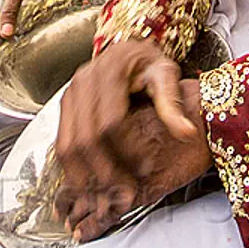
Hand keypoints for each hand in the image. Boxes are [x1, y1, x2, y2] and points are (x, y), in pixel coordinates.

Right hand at [54, 42, 208, 241]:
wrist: (130, 51)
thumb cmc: (149, 63)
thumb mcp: (167, 76)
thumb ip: (173, 106)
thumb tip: (186, 134)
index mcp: (111, 70)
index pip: (111, 122)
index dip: (125, 152)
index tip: (142, 172)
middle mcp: (84, 79)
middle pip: (85, 138)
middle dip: (102, 172)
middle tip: (121, 195)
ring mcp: (70, 92)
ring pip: (66, 145)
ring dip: (83, 177)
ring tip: (105, 197)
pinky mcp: (65, 104)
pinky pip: (62, 142)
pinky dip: (74, 168)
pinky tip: (92, 184)